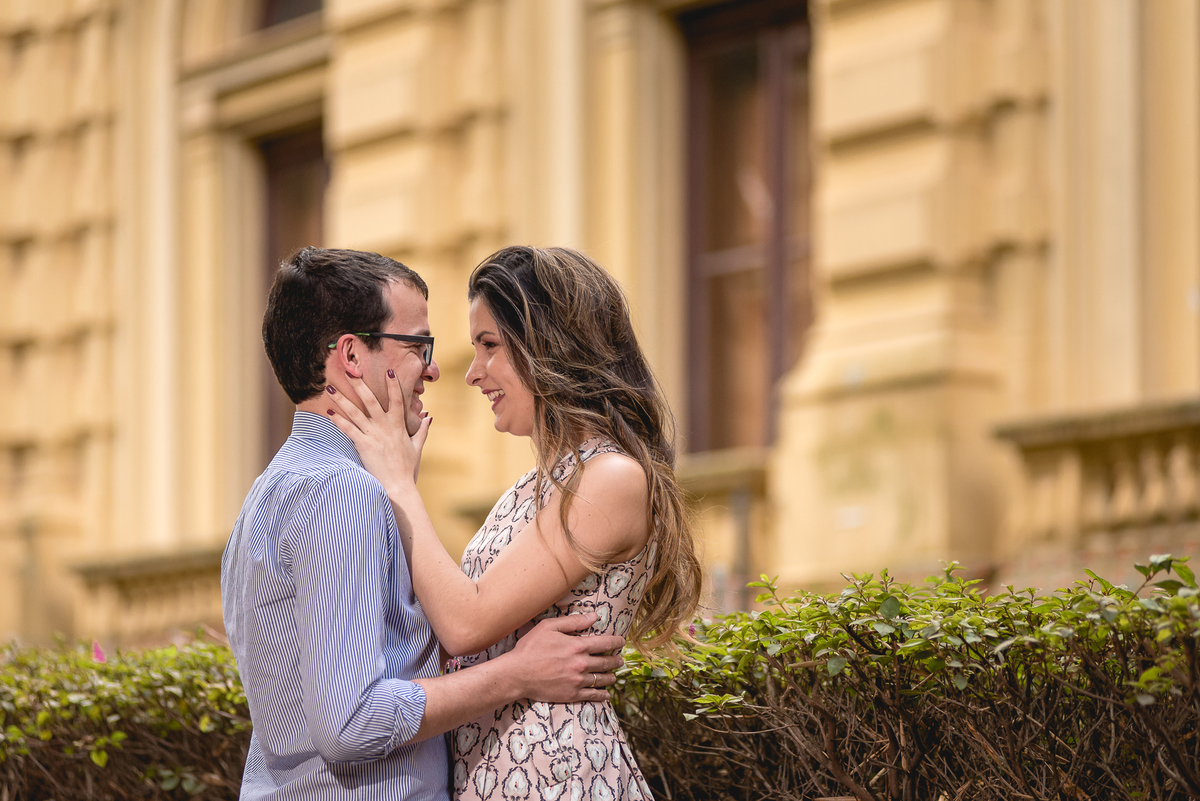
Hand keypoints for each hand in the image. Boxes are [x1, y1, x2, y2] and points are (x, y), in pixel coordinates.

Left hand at [325, 372, 431, 487]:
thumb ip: (422, 430)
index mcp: (398, 425)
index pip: (397, 399)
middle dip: (359, 384)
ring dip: (342, 399)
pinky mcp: (363, 444)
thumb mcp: (417, 446)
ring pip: (355, 412)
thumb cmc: (408, 468)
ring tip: (330, 388)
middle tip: (350, 371)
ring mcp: (373, 434)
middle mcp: (385, 426)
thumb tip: (429, 416)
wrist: (397, 486)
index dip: (394, 385)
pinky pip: (348, 429)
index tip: (389, 371)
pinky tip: (329, 412)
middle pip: (371, 400)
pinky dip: (338, 420)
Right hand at [506, 613, 625, 702]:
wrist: (517, 674)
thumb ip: (573, 621)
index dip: (616, 641)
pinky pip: (592, 695)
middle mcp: (581, 664)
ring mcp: (578, 681)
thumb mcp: (549, 627)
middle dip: (616, 660)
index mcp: (578, 646)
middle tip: (620, 660)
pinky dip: (602, 695)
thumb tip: (594, 617)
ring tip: (614, 675)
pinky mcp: (572, 694)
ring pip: (602, 679)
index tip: (622, 641)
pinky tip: (606, 694)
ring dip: (611, 676)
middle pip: (607, 662)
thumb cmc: (530, 648)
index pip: (605, 643)